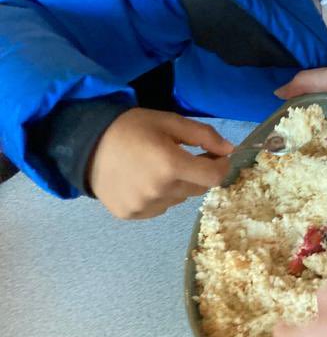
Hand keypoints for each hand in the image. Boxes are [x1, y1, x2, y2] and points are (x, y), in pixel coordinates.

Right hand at [87, 108, 233, 219]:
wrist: (85, 144)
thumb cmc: (131, 128)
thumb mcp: (169, 122)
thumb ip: (203, 135)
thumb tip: (229, 149)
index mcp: (170, 165)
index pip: (214, 177)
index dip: (221, 166)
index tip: (216, 157)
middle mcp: (160, 191)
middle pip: (197, 189)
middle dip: (197, 173)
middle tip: (181, 157)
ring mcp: (144, 206)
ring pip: (178, 199)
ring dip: (177, 185)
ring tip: (155, 167)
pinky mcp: (131, 215)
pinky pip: (159, 208)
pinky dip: (159, 196)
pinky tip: (142, 180)